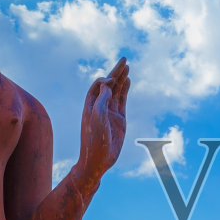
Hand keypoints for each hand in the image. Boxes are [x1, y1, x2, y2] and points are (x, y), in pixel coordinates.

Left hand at [77, 58, 129, 188]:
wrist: (98, 160)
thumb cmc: (94, 141)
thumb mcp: (96, 119)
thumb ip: (101, 100)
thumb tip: (107, 84)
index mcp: (90, 105)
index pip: (98, 85)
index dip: (105, 79)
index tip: (112, 81)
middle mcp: (100, 106)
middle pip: (108, 84)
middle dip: (116, 71)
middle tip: (124, 59)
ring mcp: (110, 112)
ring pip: (116, 91)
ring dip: (121, 79)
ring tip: (127, 67)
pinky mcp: (119, 119)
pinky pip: (122, 101)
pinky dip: (125, 90)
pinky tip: (128, 81)